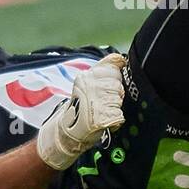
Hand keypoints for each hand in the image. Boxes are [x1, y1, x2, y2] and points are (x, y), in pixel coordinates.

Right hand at [35, 53, 126, 169]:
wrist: (68, 130)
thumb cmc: (82, 105)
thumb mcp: (87, 82)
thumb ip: (103, 69)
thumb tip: (121, 58)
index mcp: (86, 75)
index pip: (114, 68)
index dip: (115, 79)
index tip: (108, 85)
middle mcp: (89, 86)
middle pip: (118, 85)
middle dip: (116, 94)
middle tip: (103, 102)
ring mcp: (94, 101)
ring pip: (119, 100)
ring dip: (115, 108)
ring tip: (102, 111)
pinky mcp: (99, 117)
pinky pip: (118, 116)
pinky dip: (115, 121)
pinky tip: (105, 121)